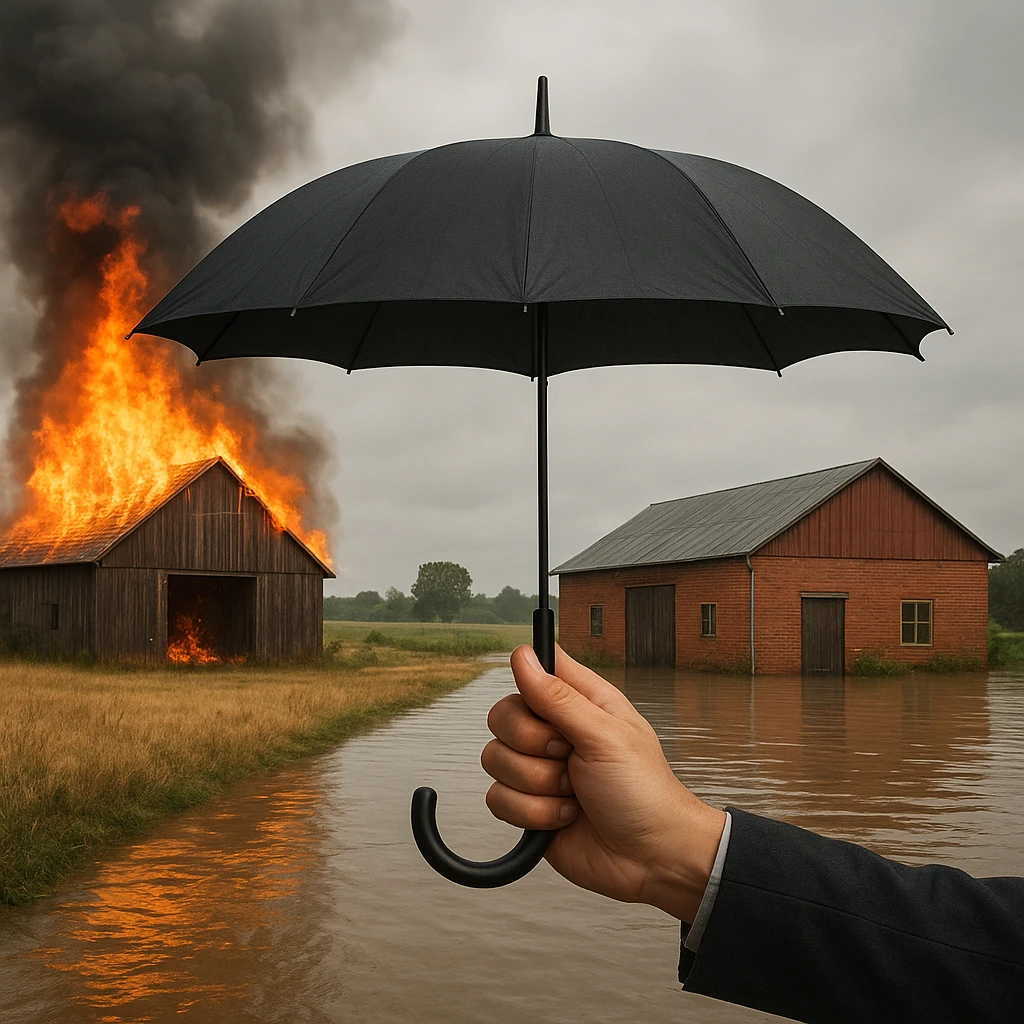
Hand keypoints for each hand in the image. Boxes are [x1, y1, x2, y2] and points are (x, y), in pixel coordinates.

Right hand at [481, 644, 725, 922]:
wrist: (651, 859)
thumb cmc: (646, 793)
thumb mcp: (605, 735)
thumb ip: (558, 696)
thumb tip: (524, 656)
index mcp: (580, 702)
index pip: (535, 669)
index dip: (529, 683)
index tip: (546, 708)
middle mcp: (555, 731)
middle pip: (502, 716)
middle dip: (532, 744)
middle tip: (568, 755)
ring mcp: (540, 769)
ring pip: (495, 760)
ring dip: (538, 785)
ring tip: (573, 793)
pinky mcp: (528, 806)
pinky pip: (498, 799)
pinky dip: (533, 814)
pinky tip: (565, 816)